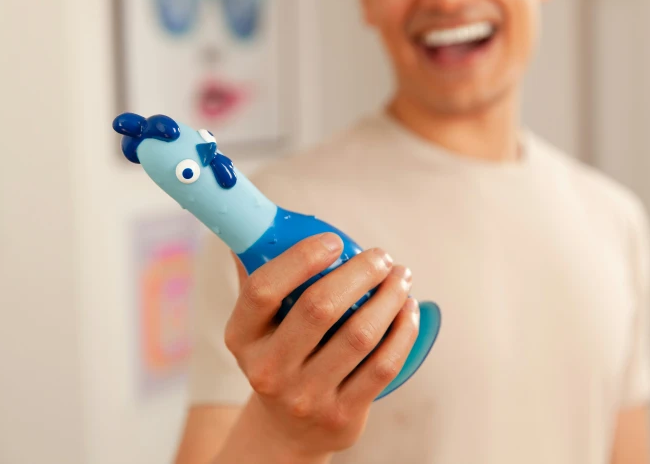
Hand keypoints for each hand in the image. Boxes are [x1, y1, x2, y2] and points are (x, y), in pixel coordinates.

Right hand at [223, 233, 419, 460]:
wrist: (288, 428)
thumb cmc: (279, 354)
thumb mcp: (257, 323)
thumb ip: (257, 273)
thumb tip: (261, 222)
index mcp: (242, 337)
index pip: (263, 289)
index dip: (300, 258)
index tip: (334, 241)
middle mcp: (268, 369)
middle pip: (319, 308)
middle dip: (359, 272)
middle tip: (381, 257)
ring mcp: (305, 396)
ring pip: (359, 335)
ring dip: (389, 297)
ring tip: (401, 277)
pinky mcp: (342, 415)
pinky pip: (383, 365)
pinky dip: (402, 331)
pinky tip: (407, 309)